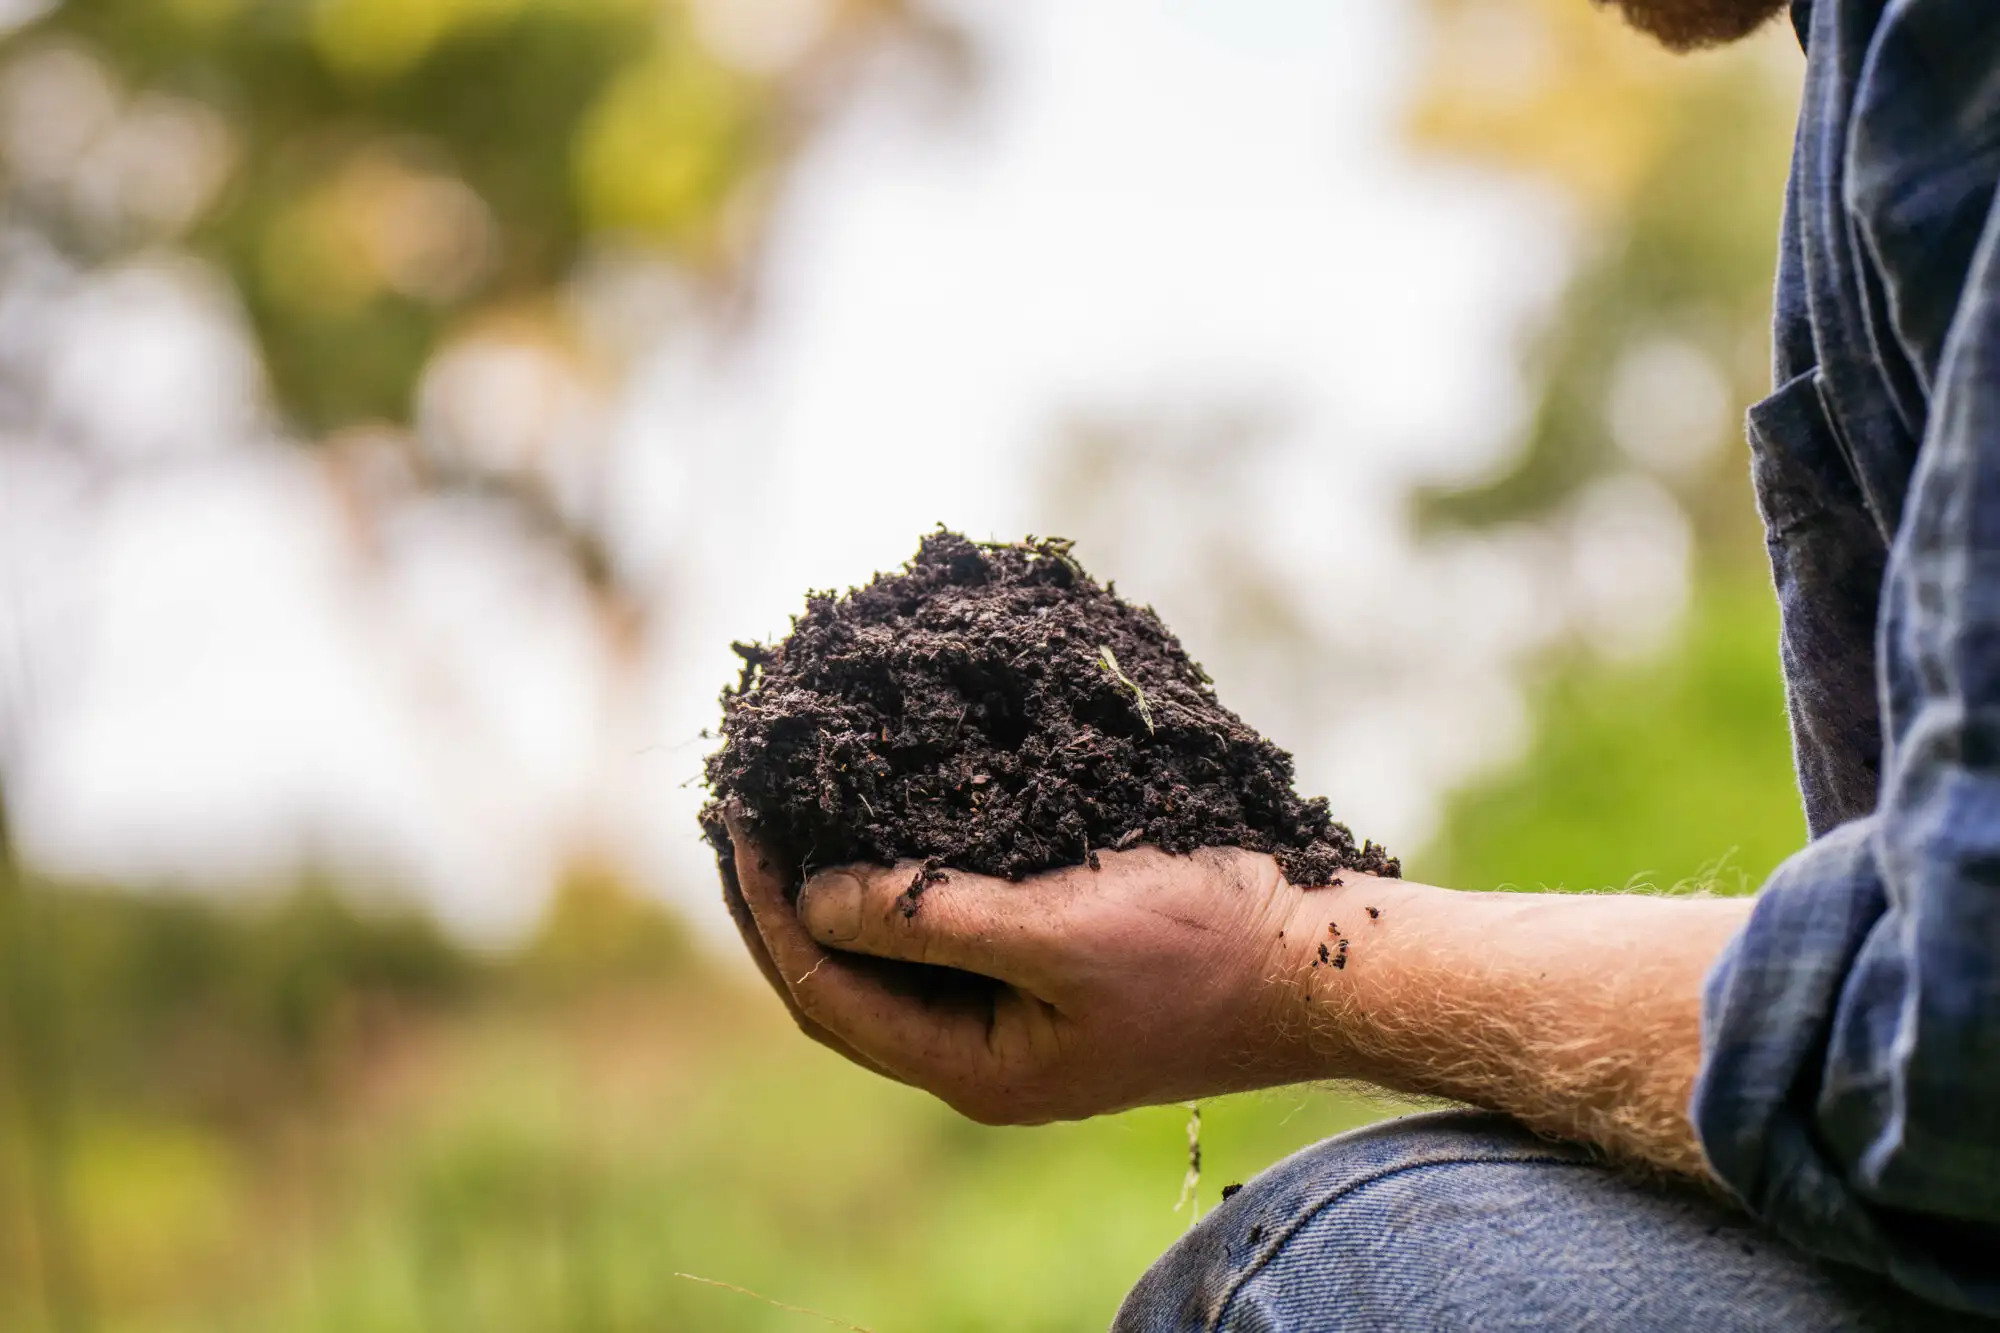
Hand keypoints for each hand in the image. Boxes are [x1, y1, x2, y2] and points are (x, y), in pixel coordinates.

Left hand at [724, 812, 1345, 1123]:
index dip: (771, 908)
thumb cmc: (1207, 946)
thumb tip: (812, 897)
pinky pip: (941, 938)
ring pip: (886, 965)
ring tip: (791, 812)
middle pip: (839, 989)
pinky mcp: (1048, 981)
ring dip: (833, 894)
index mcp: (976, 1070)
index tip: (740, 816)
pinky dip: (896, 887)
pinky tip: (884, 828)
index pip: (827, 993)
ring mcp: (1016, 1024)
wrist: (1326, 965)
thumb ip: (931, 919)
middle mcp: (983, 1059)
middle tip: (740, 811)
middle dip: (781, 905)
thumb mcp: (1060, 928)